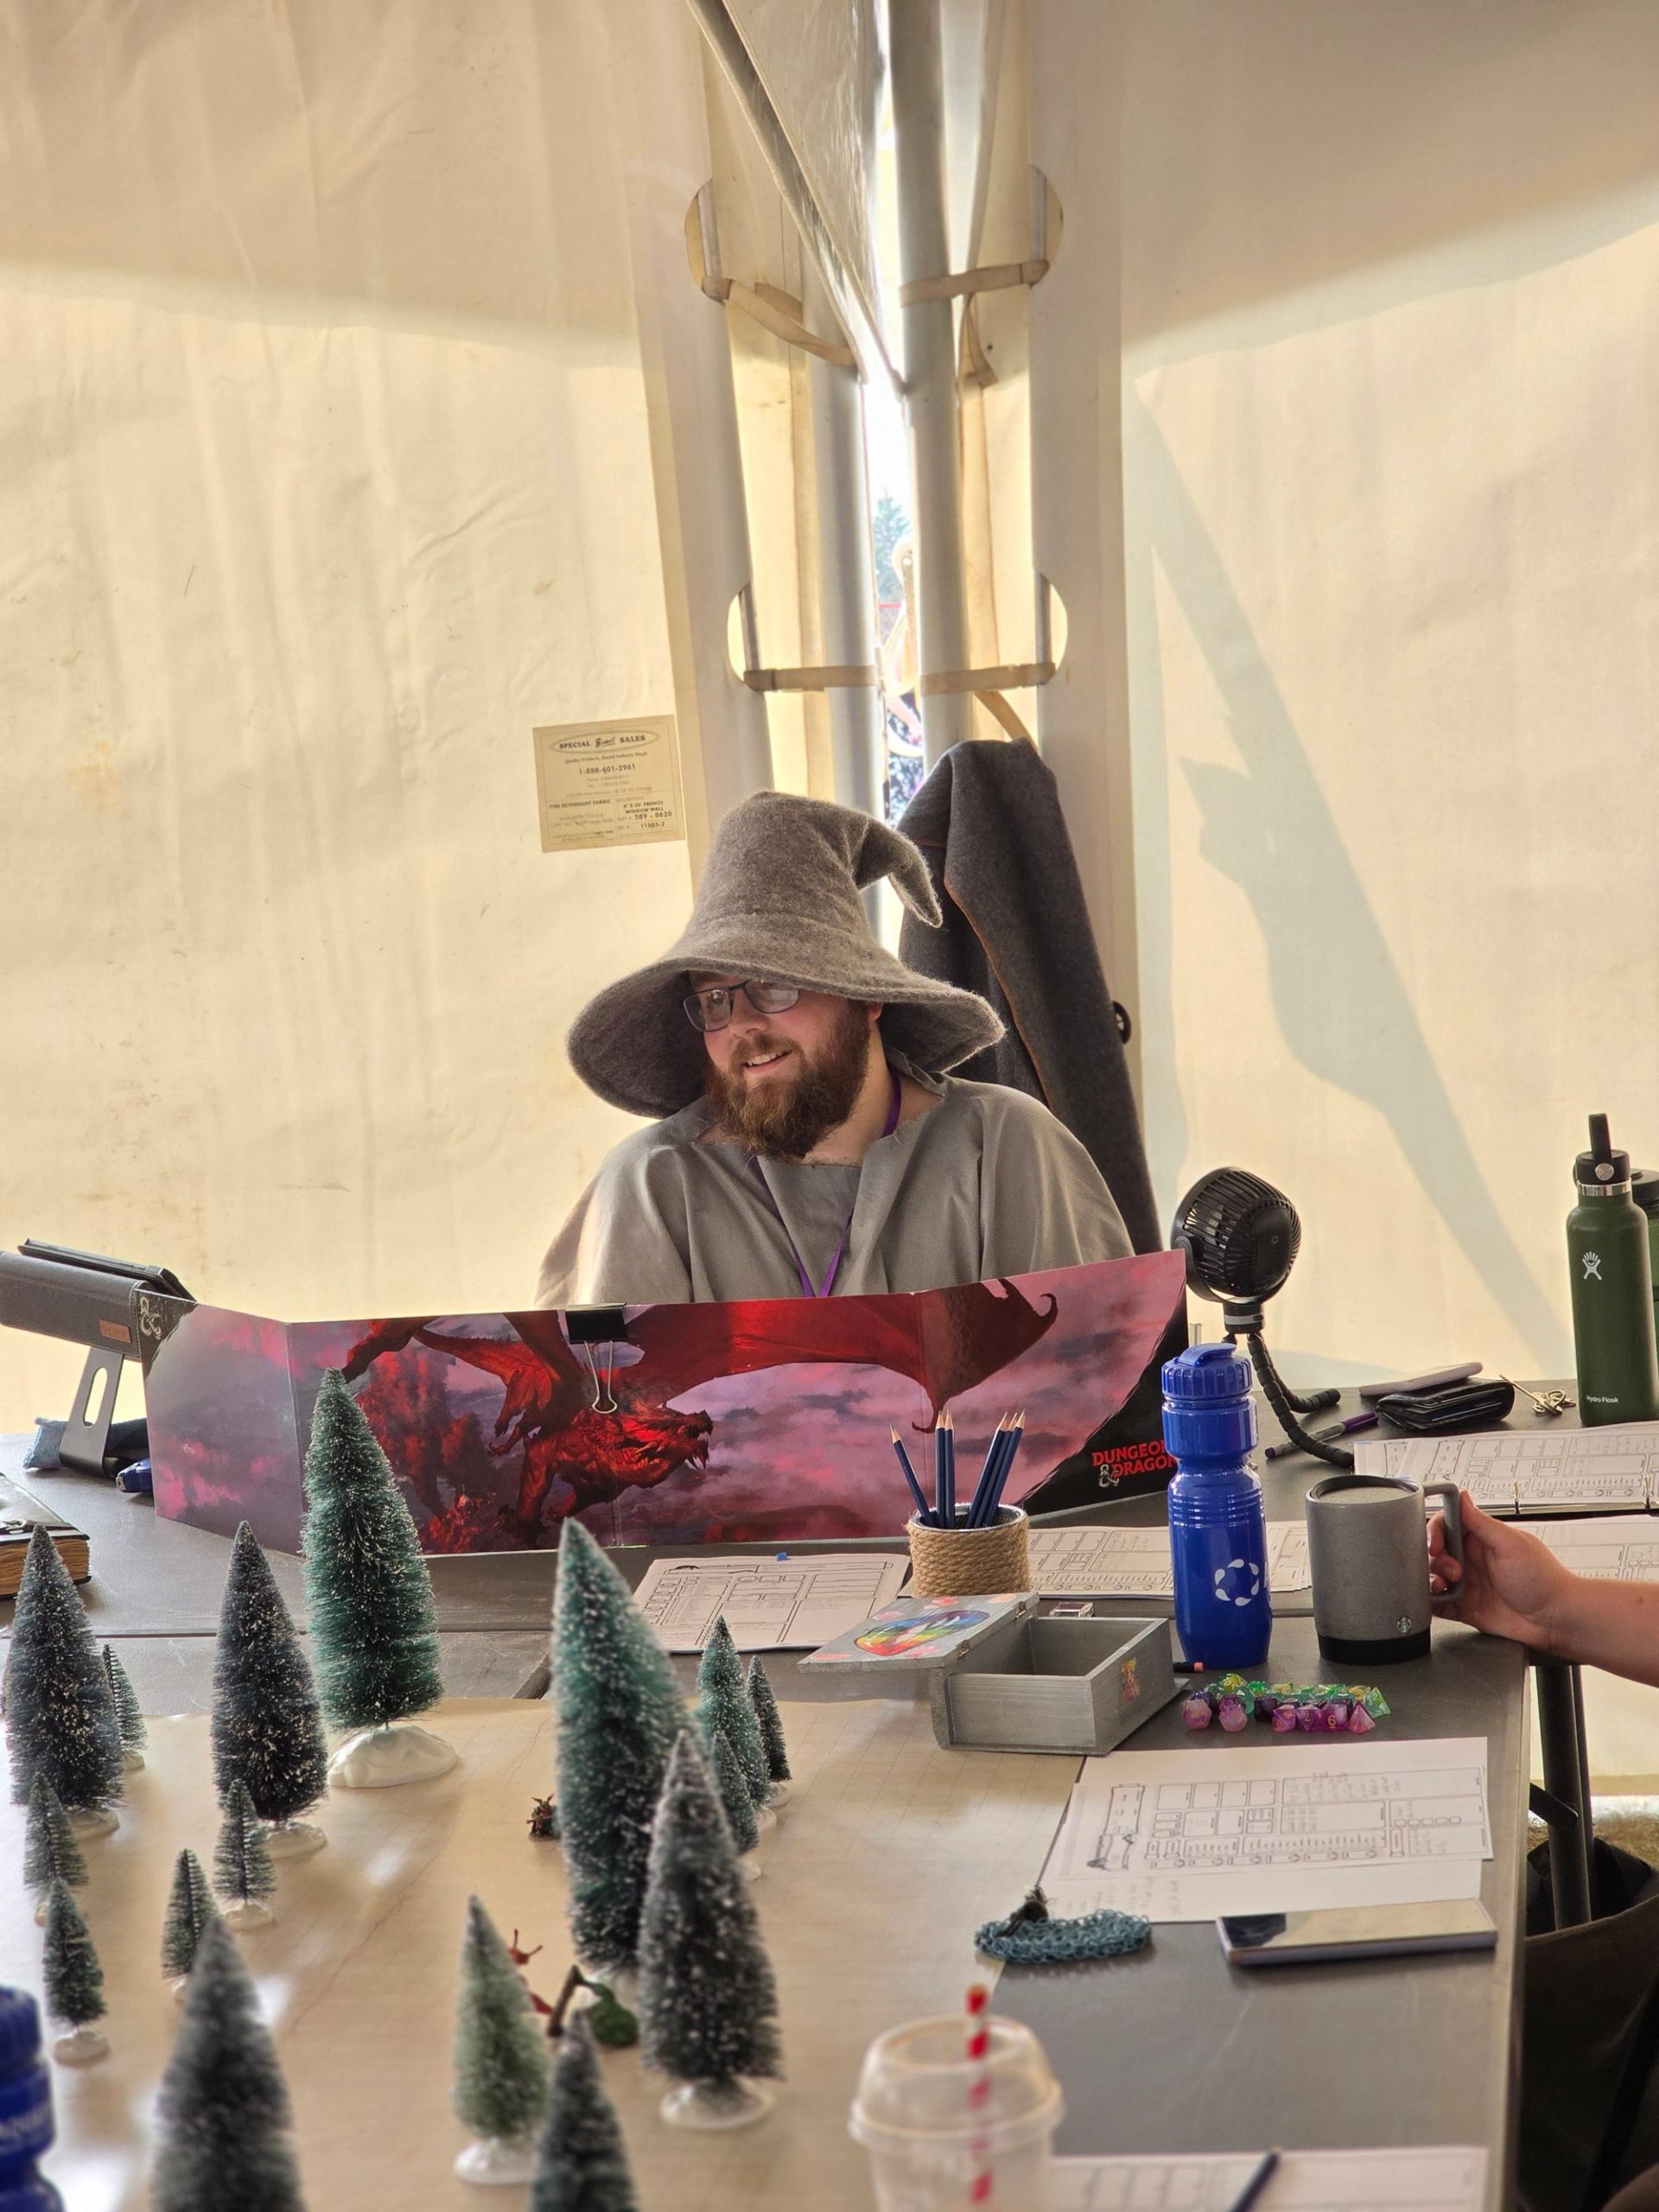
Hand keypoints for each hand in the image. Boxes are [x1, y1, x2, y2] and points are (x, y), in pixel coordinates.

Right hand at [1428, 1492, 1573, 1650]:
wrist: (1555, 1619)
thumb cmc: (1543, 1579)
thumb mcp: (1511, 1544)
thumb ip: (1481, 1522)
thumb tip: (1461, 1495)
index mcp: (1482, 1539)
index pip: (1448, 1526)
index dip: (1435, 1533)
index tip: (1436, 1544)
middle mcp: (1473, 1560)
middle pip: (1437, 1552)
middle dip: (1435, 1560)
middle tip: (1451, 1571)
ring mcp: (1469, 1584)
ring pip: (1434, 1577)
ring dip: (1431, 1581)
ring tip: (1443, 1588)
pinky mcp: (1466, 1607)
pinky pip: (1439, 1604)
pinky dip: (1431, 1603)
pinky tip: (1436, 1603)